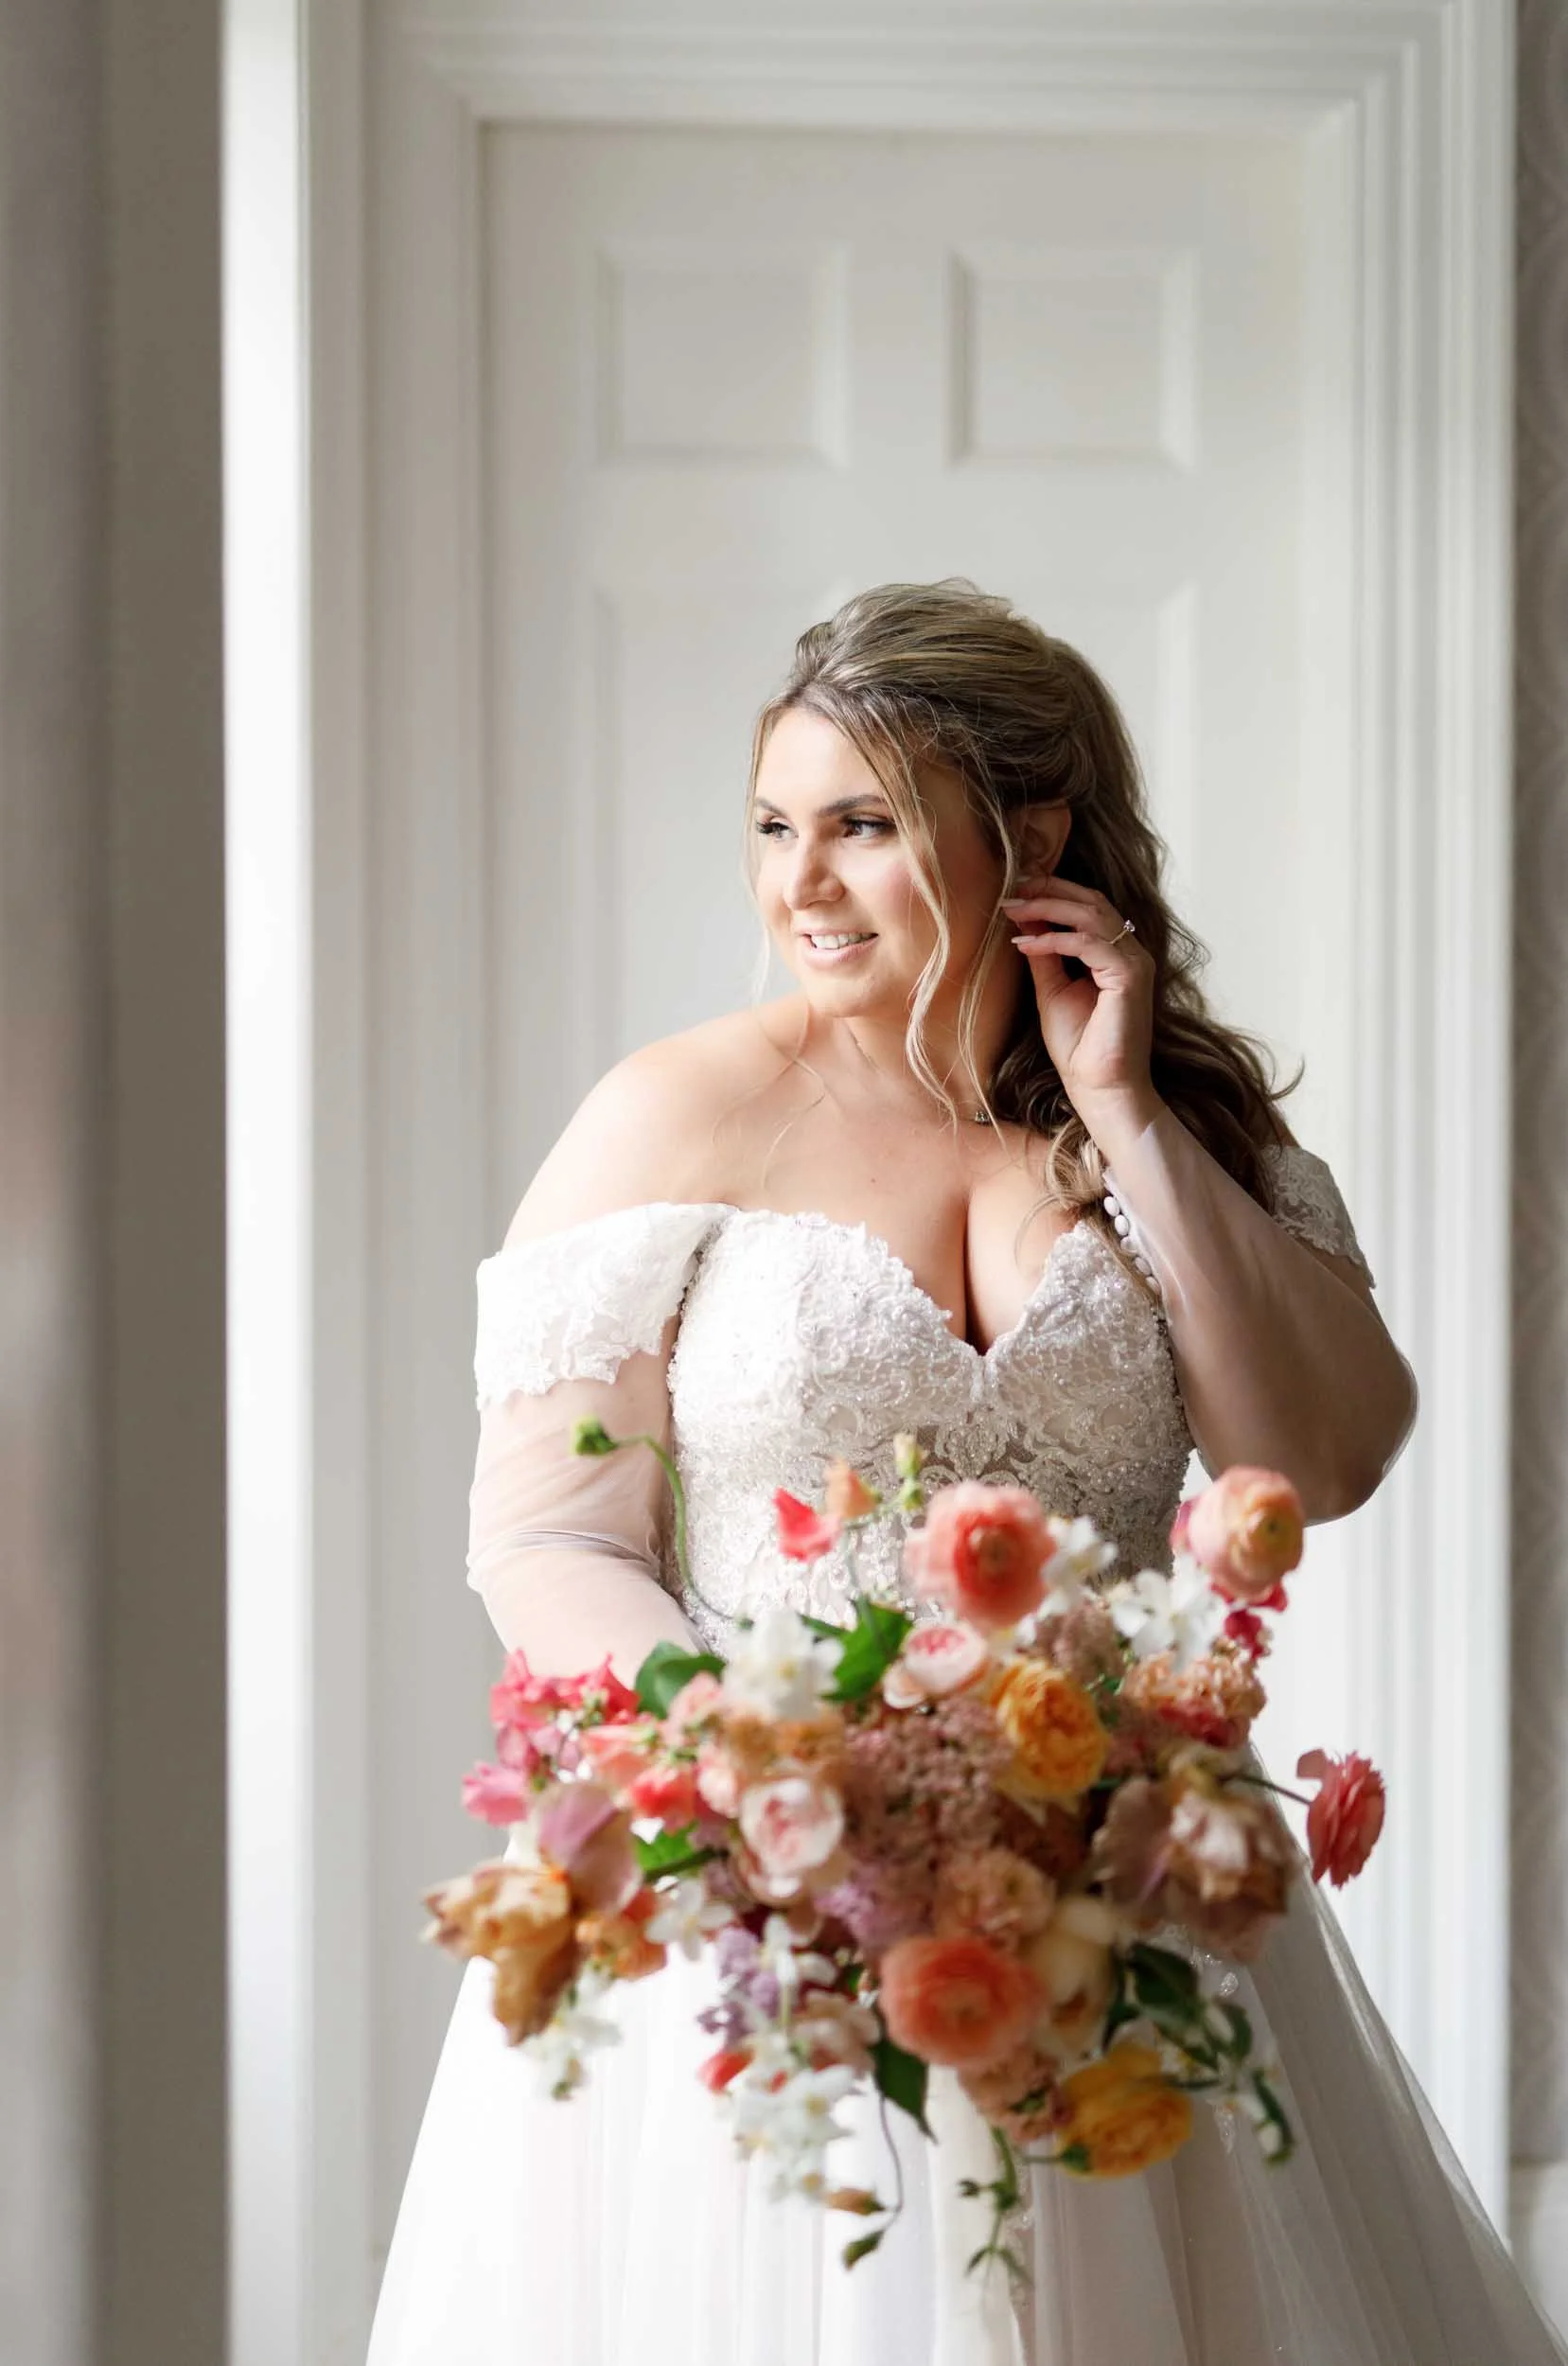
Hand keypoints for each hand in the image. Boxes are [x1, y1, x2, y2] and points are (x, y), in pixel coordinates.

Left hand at [1000, 875, 1158, 1130]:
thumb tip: (1027, 919)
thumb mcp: (1052, 989)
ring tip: (1013, 908)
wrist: (1100, 1087)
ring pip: (1091, 914)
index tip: (1016, 890)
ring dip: (1047, 907)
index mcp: (1117, 954)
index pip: (1089, 906)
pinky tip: (1025, 942)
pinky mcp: (1130, 977)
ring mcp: (1135, 962)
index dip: (1053, 891)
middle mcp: (1131, 952)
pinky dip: (1054, 938)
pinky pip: (1088, 943)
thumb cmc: (1080, 1046)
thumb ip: (1045, 954)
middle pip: (1092, 901)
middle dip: (1049, 889)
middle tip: (1012, 888)